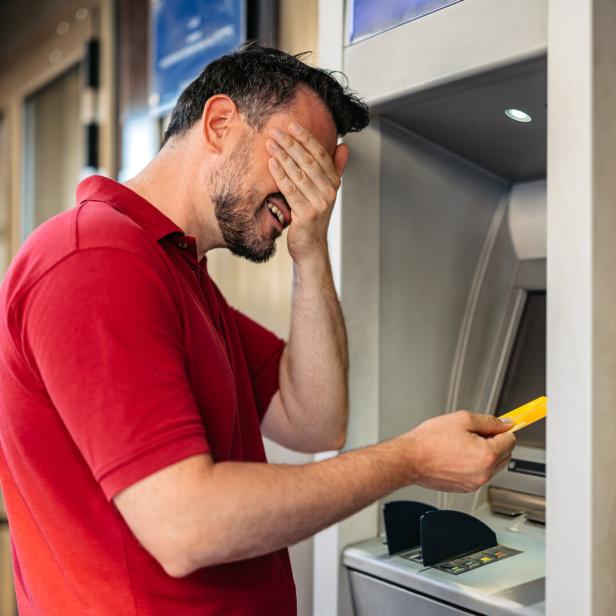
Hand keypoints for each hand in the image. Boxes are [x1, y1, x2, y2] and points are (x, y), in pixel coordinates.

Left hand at [267, 122, 348, 263]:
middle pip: (309, 162)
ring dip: (283, 157)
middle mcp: (329, 192)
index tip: (292, 125)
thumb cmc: (313, 216)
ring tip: (270, 144)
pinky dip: (280, 176)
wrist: (310, 246)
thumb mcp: (326, 192)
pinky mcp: (307, 214)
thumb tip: (344, 147)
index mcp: (334, 183)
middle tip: (276, 131)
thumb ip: (334, 169)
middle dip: (291, 144)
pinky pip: (290, 190)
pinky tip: (271, 164)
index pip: (321, 154)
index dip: (307, 138)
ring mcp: (319, 204)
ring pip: (299, 174)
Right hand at [397, 411, 515, 492]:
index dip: (502, 429)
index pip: (510, 440)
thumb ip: (488, 421)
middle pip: (505, 454)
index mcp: (487, 455)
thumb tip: (504, 424)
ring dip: (484, 453)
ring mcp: (475, 483)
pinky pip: (478, 474)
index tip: (498, 426)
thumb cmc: (430, 441)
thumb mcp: (462, 419)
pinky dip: (473, 464)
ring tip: (462, 443)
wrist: (410, 459)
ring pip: (492, 465)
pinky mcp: (465, 488)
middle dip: (494, 442)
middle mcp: (484, 473)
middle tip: (474, 432)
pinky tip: (456, 454)